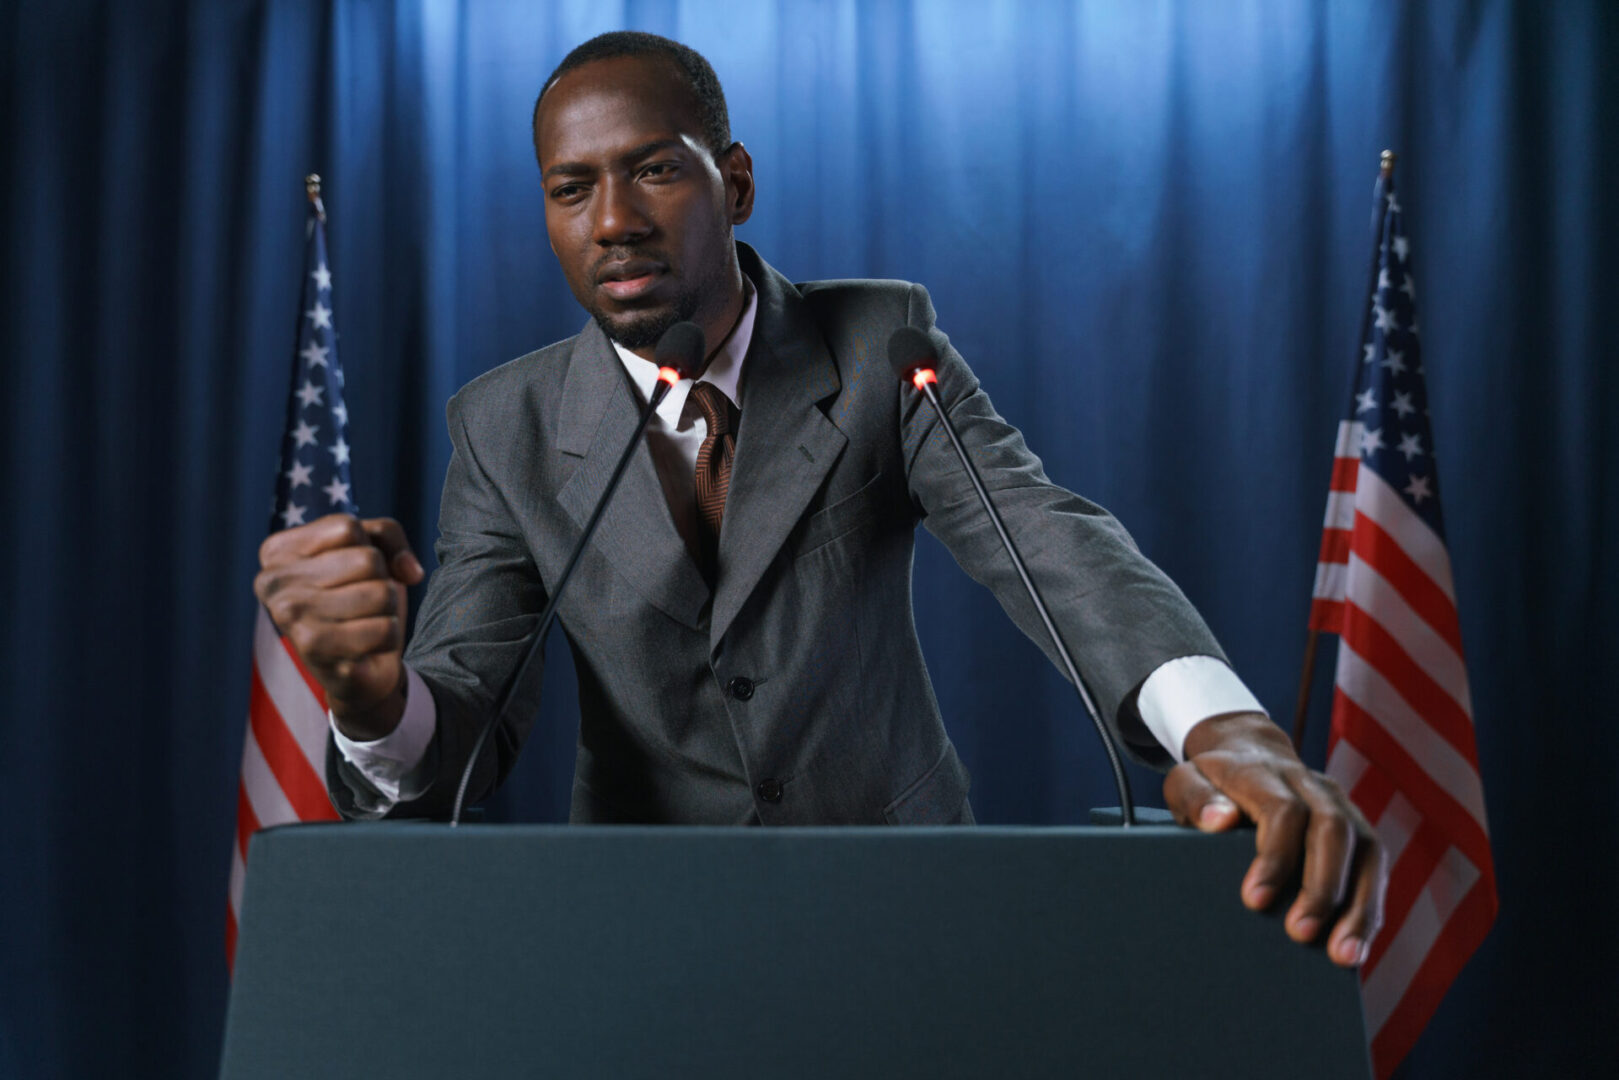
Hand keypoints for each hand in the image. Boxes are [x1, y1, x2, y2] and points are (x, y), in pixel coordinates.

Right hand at [254, 514, 425, 739]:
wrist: (359, 667)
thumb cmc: (359, 598)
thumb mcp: (371, 549)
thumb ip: (387, 536)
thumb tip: (410, 571)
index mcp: (276, 552)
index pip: (348, 528)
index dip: (370, 548)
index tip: (353, 573)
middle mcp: (272, 582)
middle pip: (368, 560)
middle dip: (382, 581)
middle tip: (363, 603)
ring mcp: (288, 617)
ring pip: (381, 593)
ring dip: (387, 610)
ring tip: (365, 622)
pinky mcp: (313, 650)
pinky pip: (383, 629)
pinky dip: (388, 636)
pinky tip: (366, 646)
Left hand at [1163, 711, 1386, 967]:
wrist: (1250, 753)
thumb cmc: (1213, 782)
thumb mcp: (1186, 781)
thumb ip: (1195, 797)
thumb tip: (1219, 822)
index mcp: (1266, 772)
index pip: (1282, 810)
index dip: (1275, 856)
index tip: (1254, 901)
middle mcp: (1312, 784)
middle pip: (1332, 829)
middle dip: (1321, 887)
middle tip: (1300, 933)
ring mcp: (1342, 804)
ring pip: (1366, 849)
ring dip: (1358, 906)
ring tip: (1343, 954)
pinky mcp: (1359, 828)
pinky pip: (1375, 867)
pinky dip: (1369, 908)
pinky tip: (1356, 946)